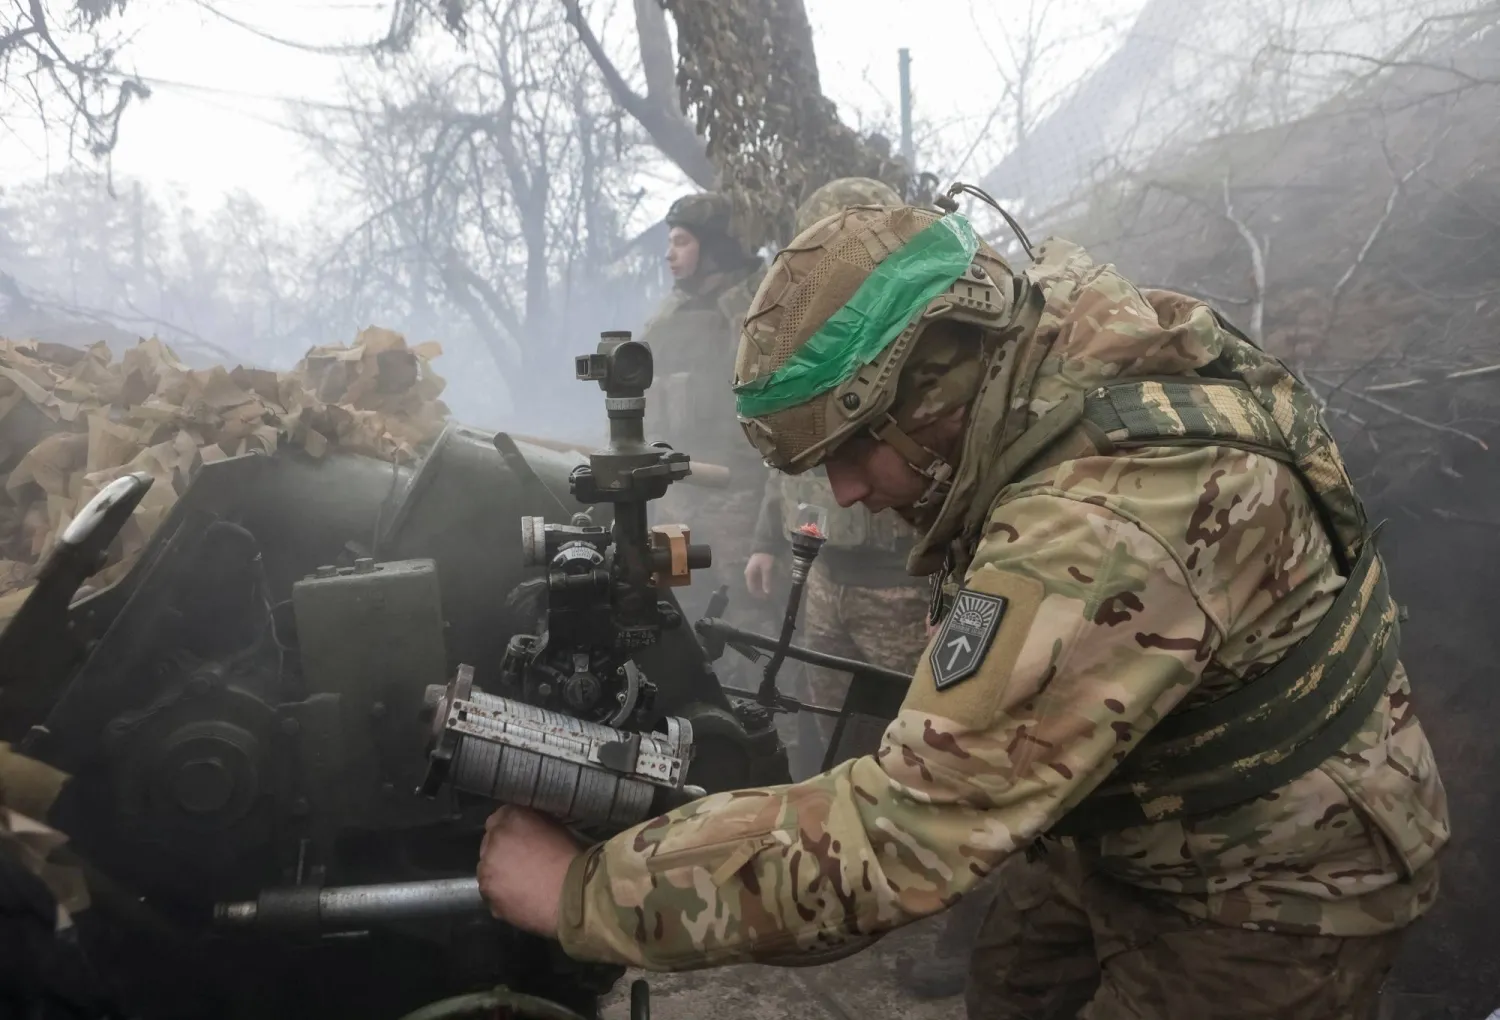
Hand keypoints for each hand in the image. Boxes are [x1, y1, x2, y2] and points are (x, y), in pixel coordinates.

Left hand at [476, 805, 581, 937]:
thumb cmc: (570, 858)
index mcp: (511, 819)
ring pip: (487, 869)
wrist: (572, 895)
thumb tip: (528, 828)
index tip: (521, 838)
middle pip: (490, 843)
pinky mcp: (488, 897)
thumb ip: (534, 822)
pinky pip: (492, 893)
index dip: (511, 828)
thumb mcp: (555, 827)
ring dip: (499, 873)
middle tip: (522, 862)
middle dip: (502, 850)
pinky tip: (521, 898)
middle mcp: (493, 842)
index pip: (500, 817)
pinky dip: (502, 894)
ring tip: (522, 883)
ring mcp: (486, 871)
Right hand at [745, 552, 775, 598]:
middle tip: (767, 596)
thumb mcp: (767, 569)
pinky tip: (766, 584)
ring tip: (767, 591)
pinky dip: (761, 582)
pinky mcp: (755, 568)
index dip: (757, 594)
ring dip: (760, 587)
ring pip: (755, 582)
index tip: (764, 599)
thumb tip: (767, 592)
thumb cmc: (765, 557)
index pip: (751, 588)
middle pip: (752, 585)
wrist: (764, 545)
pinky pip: (757, 578)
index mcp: (749, 574)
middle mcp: (748, 573)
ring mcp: (751, 570)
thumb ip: (766, 581)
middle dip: (759, 591)